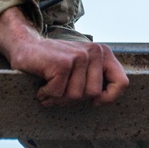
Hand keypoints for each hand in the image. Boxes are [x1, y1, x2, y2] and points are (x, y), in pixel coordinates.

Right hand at [0, 7, 128, 106]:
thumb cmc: (54, 62)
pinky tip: (42, 85)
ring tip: (49, 86)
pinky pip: (59, 93)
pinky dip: (47, 94)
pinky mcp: (63, 63)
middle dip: (73, 98)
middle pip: (93, 95)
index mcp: (103, 53)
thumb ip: (97, 79)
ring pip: (76, 96)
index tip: (94, 101)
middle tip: (59, 89)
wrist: (26, 46)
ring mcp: (79, 57)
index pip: (121, 83)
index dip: (109, 98)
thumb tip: (104, 100)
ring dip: (58, 97)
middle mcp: (95, 52)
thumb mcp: (82, 68)